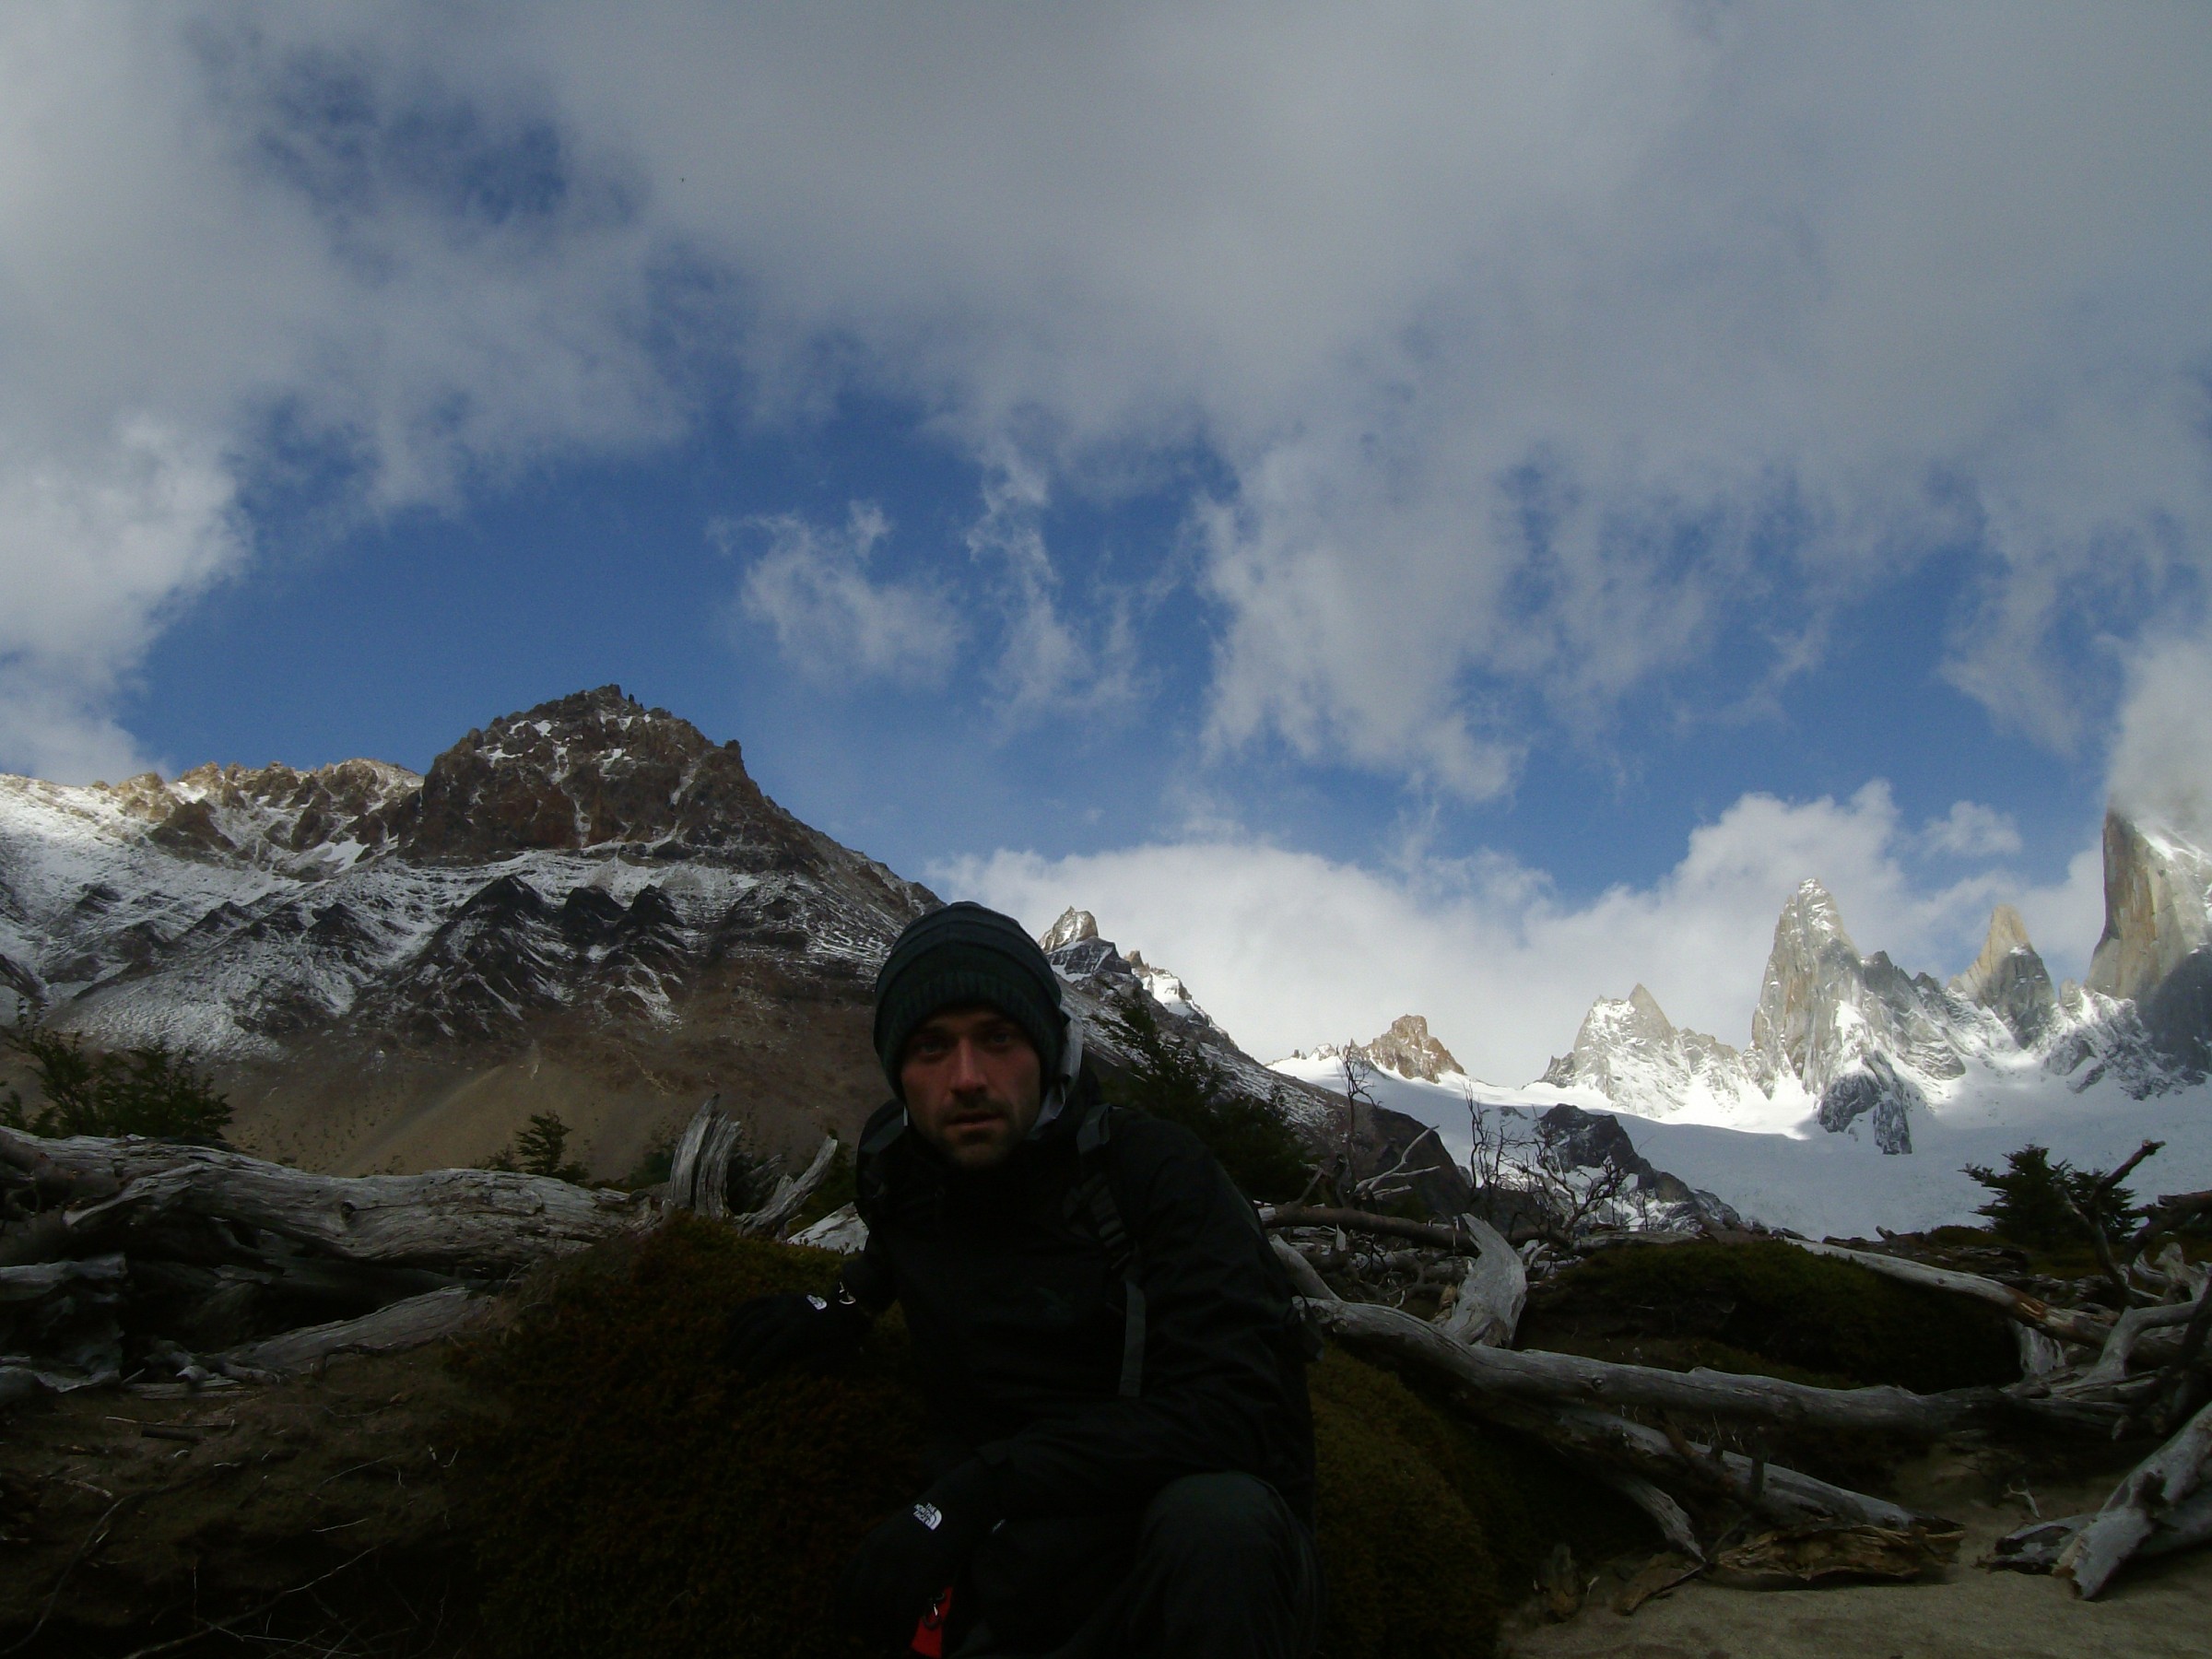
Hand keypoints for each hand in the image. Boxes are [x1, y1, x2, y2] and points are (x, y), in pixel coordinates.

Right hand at [721, 1290, 866, 1375]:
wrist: (845, 1306)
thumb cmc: (841, 1335)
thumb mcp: (840, 1352)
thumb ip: (823, 1363)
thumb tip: (802, 1371)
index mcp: (801, 1329)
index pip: (771, 1349)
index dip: (757, 1365)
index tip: (748, 1379)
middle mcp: (787, 1313)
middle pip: (756, 1332)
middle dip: (741, 1351)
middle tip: (730, 1368)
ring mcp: (781, 1303)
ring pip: (750, 1317)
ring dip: (735, 1335)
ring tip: (725, 1353)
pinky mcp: (778, 1297)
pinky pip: (753, 1302)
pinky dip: (739, 1313)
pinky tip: (729, 1325)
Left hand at [836, 1459, 1001, 1649]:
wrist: (959, 1502)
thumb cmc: (933, 1519)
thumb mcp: (897, 1534)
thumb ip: (883, 1558)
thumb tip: (879, 1592)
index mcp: (870, 1545)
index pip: (845, 1584)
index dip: (841, 1611)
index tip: (843, 1628)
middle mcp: (878, 1555)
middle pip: (860, 1602)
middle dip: (862, 1627)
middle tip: (870, 1642)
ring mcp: (899, 1563)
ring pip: (881, 1610)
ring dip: (883, 1633)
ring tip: (888, 1645)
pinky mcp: (921, 1572)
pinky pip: (905, 1612)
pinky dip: (902, 1630)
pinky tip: (905, 1639)